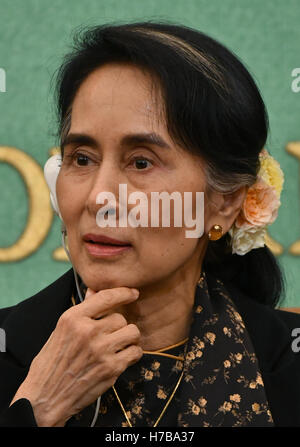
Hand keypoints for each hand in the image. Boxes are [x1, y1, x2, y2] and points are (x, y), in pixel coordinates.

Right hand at [10, 287, 141, 425]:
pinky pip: (135, 352)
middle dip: (118, 326)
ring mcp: (101, 350)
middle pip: (120, 318)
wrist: (46, 397)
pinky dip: (132, 354)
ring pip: (132, 332)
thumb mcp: (61, 330)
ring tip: (119, 344)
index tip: (133, 292)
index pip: (105, 297)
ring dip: (128, 338)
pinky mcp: (111, 368)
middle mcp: (87, 331)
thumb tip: (94, 291)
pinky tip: (123, 357)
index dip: (123, 292)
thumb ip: (81, 311)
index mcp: (72, 318)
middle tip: (110, 335)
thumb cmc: (52, 362)